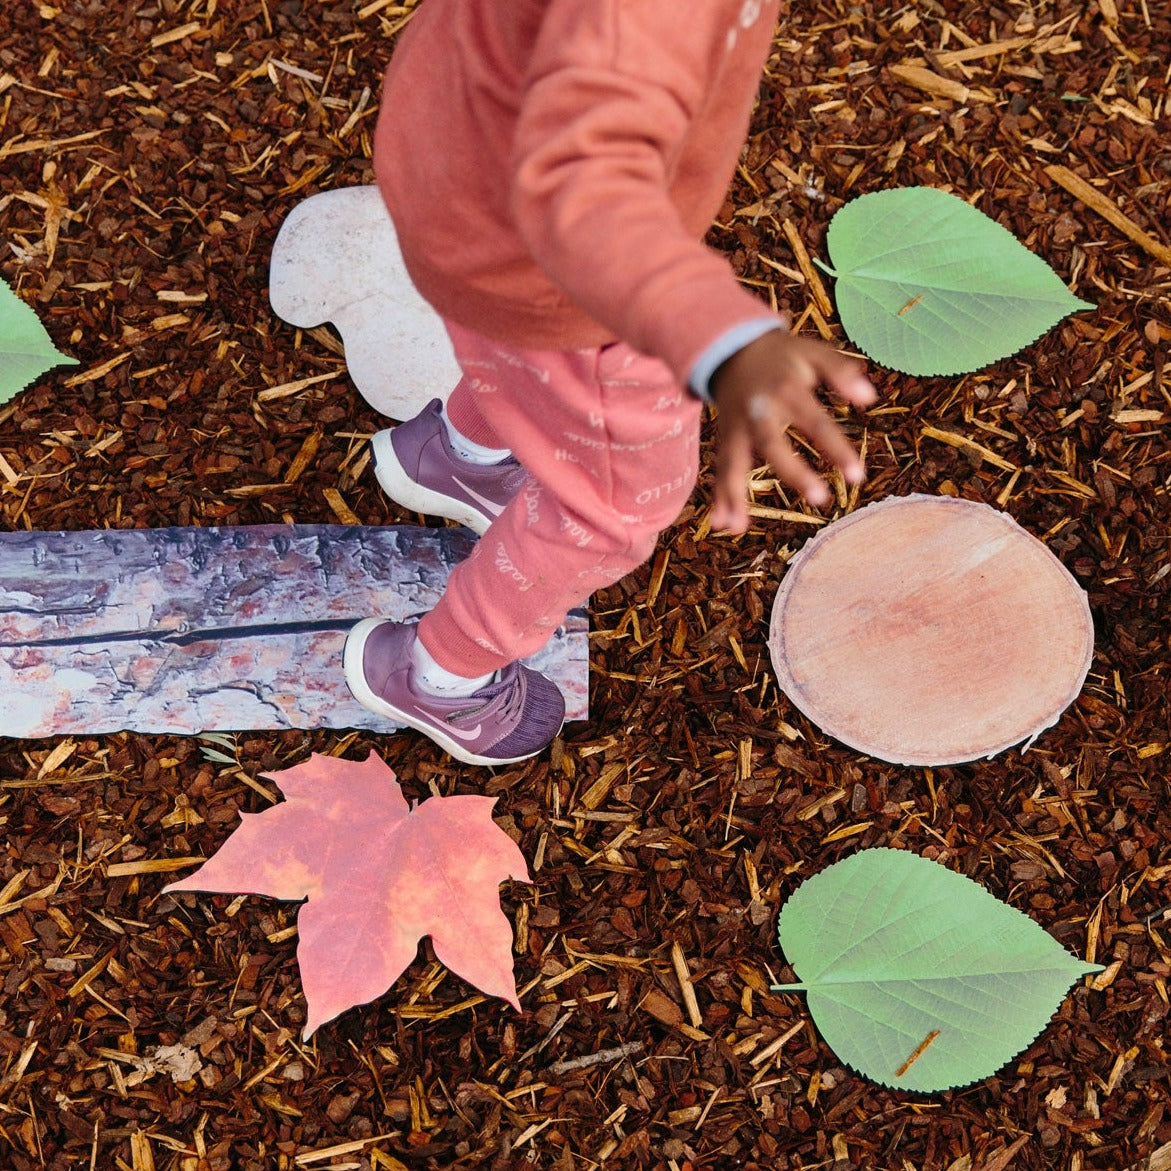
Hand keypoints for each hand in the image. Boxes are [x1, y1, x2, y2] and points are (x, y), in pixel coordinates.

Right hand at [708, 328, 876, 532]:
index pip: (816, 423)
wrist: (731, 347)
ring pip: (734, 463)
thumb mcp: (813, 352)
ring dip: (734, 495)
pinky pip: (722, 470)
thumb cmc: (781, 355)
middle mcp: (757, 411)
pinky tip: (725, 525)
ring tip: (738, 527)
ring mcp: (737, 427)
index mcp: (786, 390)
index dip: (837, 449)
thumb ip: (841, 371)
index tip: (857, 476)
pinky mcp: (725, 439)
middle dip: (794, 473)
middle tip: (821, 499)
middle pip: (773, 445)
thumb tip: (870, 397)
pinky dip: (719, 497)